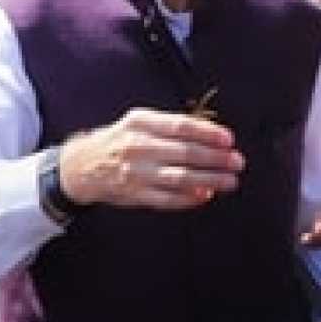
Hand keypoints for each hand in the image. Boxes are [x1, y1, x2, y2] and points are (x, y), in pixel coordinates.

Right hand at [58, 108, 244, 209]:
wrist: (82, 165)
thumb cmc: (119, 140)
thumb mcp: (138, 122)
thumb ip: (169, 126)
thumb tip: (208, 134)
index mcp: (141, 123)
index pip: (181, 126)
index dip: (208, 133)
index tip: (228, 139)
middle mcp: (138, 147)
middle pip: (185, 153)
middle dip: (216, 159)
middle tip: (237, 162)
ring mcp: (137, 173)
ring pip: (180, 178)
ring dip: (210, 180)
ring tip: (230, 181)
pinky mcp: (136, 194)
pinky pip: (168, 199)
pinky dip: (189, 199)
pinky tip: (205, 196)